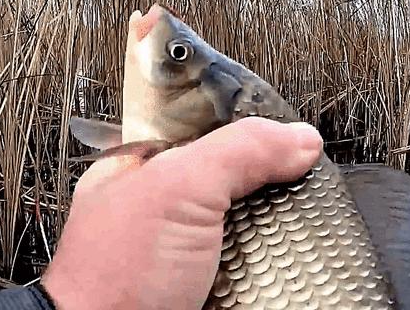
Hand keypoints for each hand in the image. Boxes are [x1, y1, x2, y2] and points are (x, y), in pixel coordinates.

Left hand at [40, 117, 323, 309]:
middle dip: (272, 183)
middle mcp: (167, 207)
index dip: (251, 125)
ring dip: (277, 231)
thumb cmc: (111, 278)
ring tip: (291, 232)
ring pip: (255, 224)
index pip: (209, 124)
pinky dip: (275, 267)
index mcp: (145, 166)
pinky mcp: (213, 286)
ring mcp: (191, 251)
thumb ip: (237, 151)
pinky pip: (259, 266)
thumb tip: (297, 139)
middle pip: (240, 176)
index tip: (288, 136)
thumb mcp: (177, 189)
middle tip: (293, 188)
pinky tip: (281, 265)